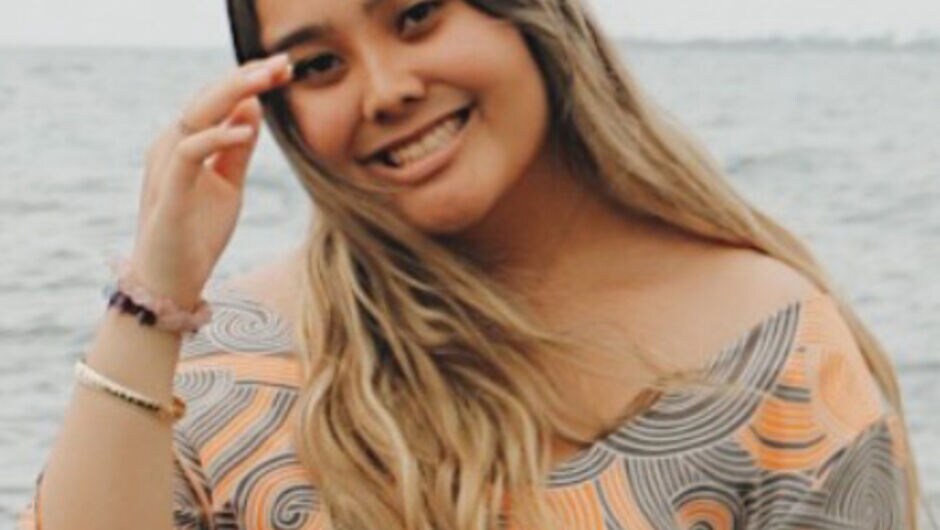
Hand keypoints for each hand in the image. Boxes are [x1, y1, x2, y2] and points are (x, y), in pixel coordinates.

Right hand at [128, 53, 293, 308]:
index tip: (283, 68)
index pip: (216, 100)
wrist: (172, 282)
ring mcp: (165, 167)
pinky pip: (187, 152)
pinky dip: (215, 136)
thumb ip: (236, 148)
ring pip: (195, 114)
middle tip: (282, 64)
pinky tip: (245, 129)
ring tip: (267, 80)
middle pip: (207, 98)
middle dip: (245, 77)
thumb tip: (253, 106)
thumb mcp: (228, 184)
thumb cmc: (197, 233)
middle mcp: (170, 146)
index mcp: (184, 143)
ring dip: (232, 93)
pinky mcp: (168, 192)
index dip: (247, 80)